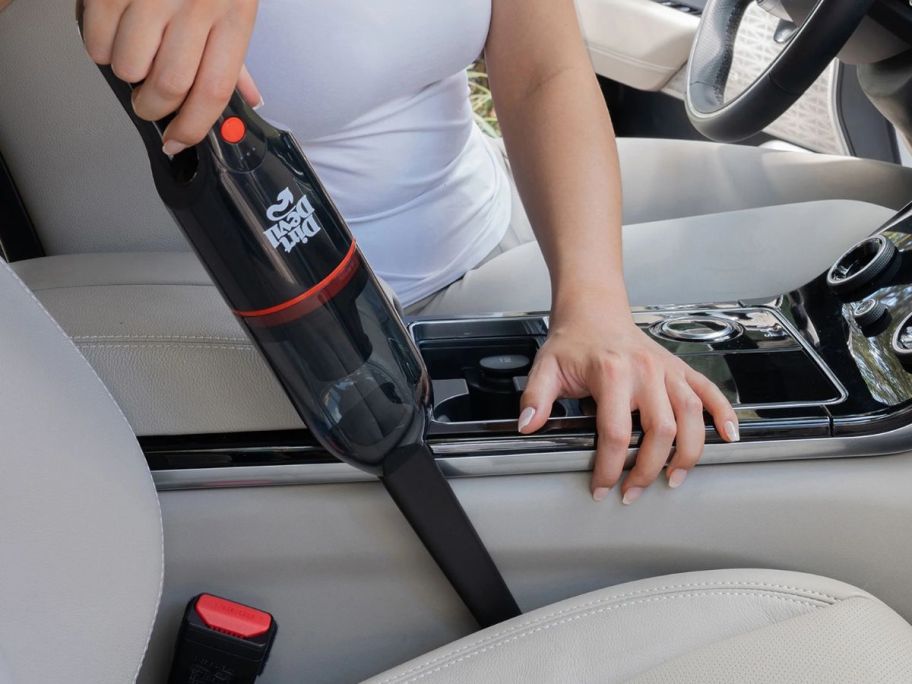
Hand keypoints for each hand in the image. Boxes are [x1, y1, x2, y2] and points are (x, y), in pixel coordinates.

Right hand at [81, 0, 261, 152]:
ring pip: (127, 66)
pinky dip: (98, 47)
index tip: (178, 142)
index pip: (214, 92)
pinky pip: (95, 39)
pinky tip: (113, 31)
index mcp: (232, 17)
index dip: (192, 128)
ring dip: (125, 73)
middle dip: (152, 107)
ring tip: (133, 54)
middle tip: (149, 103)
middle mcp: (195, 6)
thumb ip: (236, 55)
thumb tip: (247, 99)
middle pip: (167, 86)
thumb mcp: (236, 3)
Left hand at [519, 310, 738, 503]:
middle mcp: (646, 372)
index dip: (610, 468)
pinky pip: (710, 392)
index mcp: (612, 374)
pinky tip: (729, 436)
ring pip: (692, 416)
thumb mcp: (546, 367)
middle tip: (634, 492)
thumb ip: (536, 397)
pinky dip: (724, 414)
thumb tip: (527, 424)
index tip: (602, 487)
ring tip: (673, 479)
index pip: (616, 434)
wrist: (594, 311)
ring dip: (688, 453)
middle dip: (649, 469)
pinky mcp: (680, 369)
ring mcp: (667, 370)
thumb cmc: (572, 341)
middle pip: (661, 431)